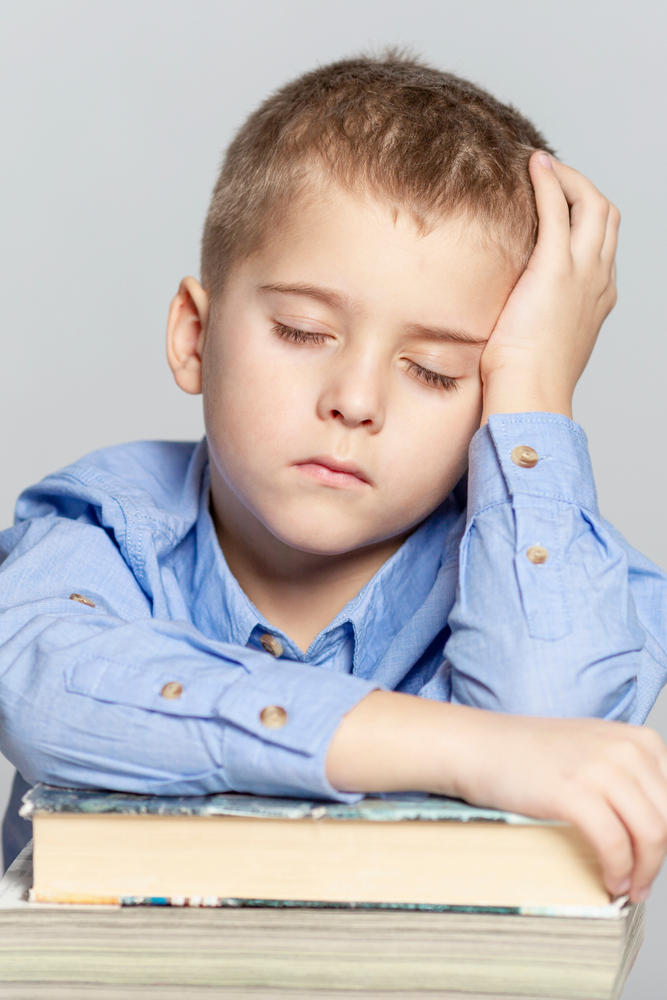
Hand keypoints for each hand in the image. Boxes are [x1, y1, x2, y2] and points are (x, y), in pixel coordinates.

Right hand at [327, 692, 666, 902]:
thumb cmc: (526, 754)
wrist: (477, 745)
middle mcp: (625, 748)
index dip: (665, 833)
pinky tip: (610, 882)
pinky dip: (618, 870)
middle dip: (657, 857)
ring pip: (652, 835)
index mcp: (635, 738)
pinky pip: (616, 844)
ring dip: (644, 871)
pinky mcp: (575, 791)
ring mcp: (601, 767)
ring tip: (629, 887)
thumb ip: (626, 778)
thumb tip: (656, 827)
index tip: (651, 855)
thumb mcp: (591, 751)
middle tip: (641, 880)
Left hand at [480, 151, 619, 422]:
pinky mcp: (556, 267)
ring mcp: (583, 272)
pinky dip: (550, 179)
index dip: (583, 219)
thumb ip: (532, 321)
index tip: (556, 207)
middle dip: (582, 189)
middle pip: (606, 216)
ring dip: (568, 178)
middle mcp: (599, 280)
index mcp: (598, 299)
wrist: (530, 393)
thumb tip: (504, 319)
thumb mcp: (537, 343)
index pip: (601, 244)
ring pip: (592, 204)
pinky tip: (532, 164)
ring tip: (540, 165)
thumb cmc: (525, 381)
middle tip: (550, 176)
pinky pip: (558, 207)